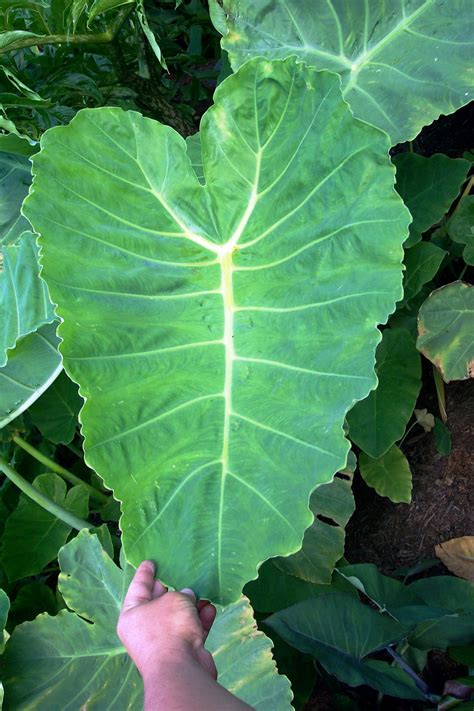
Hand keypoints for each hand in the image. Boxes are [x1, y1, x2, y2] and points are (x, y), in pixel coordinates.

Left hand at [117, 560, 216, 680]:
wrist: (180, 670)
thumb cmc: (169, 628)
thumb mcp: (175, 600)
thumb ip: (182, 594)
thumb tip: (188, 596)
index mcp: (132, 615)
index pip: (138, 587)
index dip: (145, 573)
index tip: (150, 561)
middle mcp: (144, 630)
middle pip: (159, 603)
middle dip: (172, 589)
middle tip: (180, 572)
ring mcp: (163, 643)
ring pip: (178, 618)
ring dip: (192, 605)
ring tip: (203, 591)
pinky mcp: (181, 653)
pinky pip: (191, 631)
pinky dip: (200, 620)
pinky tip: (211, 609)